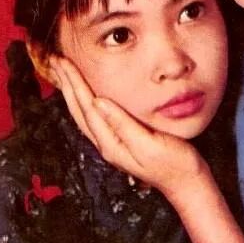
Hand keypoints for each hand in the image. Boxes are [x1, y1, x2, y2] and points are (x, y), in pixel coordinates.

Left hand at [51, 57, 206, 200]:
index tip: (64, 61)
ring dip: (72, 92)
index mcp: (111, 143)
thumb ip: (123, 124)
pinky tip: (87, 95)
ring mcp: (113, 144)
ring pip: (84, 114)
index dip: (74, 83)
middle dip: (67, 84)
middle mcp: (107, 144)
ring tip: (64, 73)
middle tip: (56, 59)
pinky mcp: (121, 141)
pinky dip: (85, 101)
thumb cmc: (174, 163)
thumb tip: (98, 101)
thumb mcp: (149, 144)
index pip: (87, 106)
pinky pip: (95, 117)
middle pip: (80, 109)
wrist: (187, 183)